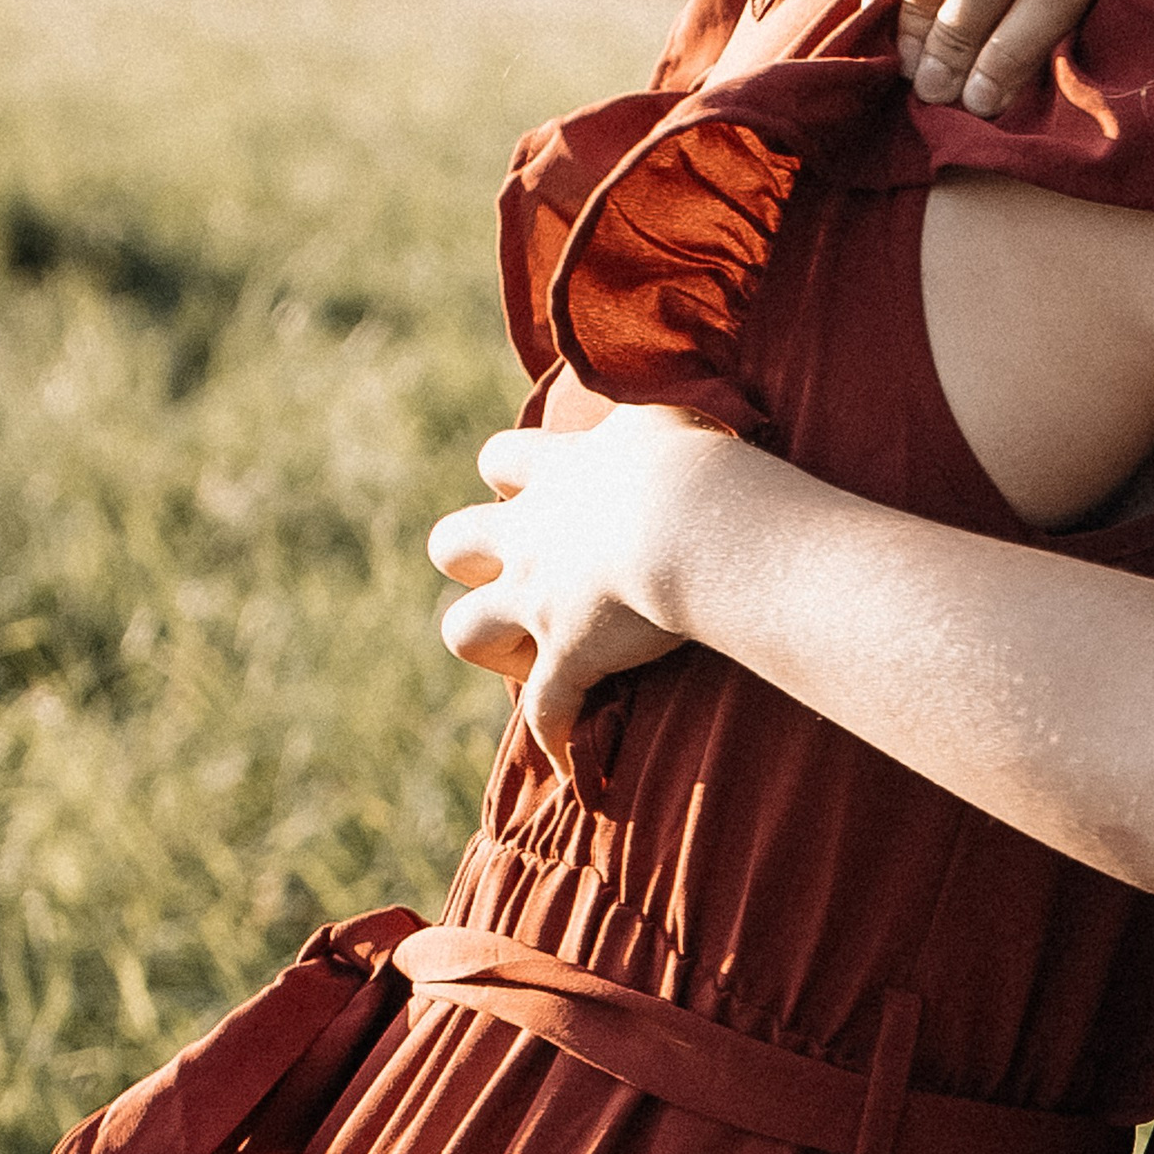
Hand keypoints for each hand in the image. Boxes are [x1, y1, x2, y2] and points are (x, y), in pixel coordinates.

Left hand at [427, 406, 714, 773]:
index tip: (543, 488)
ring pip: (463, 630)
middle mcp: (531, 534)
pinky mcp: (566, 658)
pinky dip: (558, 738)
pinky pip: (545, 712)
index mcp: (559, 471)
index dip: (512, 473)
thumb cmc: (700, 462)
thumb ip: (647, 406)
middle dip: (472, 560)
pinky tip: (576, 763)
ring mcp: (539, 600)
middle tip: (524, 573)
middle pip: (452, 543)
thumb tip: (658, 389)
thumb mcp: (668, 412)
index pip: (502, 458)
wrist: (700, 523)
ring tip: (536, 655)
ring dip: (492, 643)